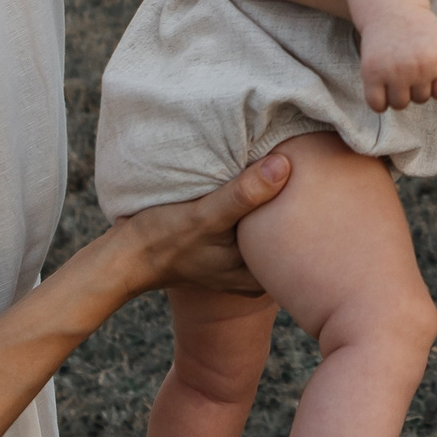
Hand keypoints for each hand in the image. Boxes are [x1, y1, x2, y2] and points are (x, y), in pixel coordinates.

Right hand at [111, 151, 293, 297]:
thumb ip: (244, 195)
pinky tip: (254, 173)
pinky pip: (250, 216)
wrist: (125, 253)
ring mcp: (241, 256)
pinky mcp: (228, 240)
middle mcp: (254, 270)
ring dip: (270, 195)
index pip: (298, 240)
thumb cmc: (163, 239)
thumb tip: (285, 165)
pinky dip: (252, 197)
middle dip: (291, 198)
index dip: (306, 206)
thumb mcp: (205, 216)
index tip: (311, 174)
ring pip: (268, 221)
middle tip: (300, 161)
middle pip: (285, 228)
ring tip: (279, 160)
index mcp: (258, 276)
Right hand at [358, 7, 436, 111]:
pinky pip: (377, 105)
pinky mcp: (371, 72)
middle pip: (420, 100)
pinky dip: (378, 101)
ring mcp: (394, 70)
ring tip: (396, 73)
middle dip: (416, 86)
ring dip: (398, 94)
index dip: (435, 83)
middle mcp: (418, 66)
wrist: (392, 10)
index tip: (428, 67)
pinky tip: (380, 85)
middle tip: (409, 64)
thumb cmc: (423, 30)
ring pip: (399, 105)